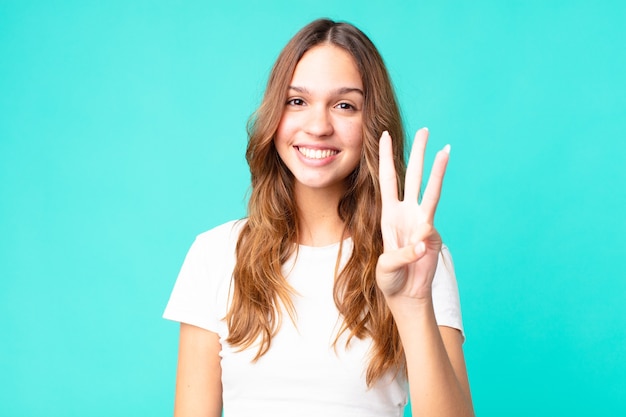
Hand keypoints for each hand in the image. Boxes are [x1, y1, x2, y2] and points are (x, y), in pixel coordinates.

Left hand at [376, 128, 449, 301]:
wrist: (405, 294)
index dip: (386, 158)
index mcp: (388, 213)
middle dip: (418, 153)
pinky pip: (430, 232)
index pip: (387, 179)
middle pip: (413, 176)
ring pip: (431, 191)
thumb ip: (402, 254)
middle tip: (425, 130)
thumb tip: (423, 240)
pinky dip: (422, 242)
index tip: (384, 135)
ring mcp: (422, 222)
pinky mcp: (434, 236)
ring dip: (438, 170)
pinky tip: (418, 253)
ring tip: (446, 149)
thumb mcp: (386, 266)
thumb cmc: (390, 279)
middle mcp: (406, 212)